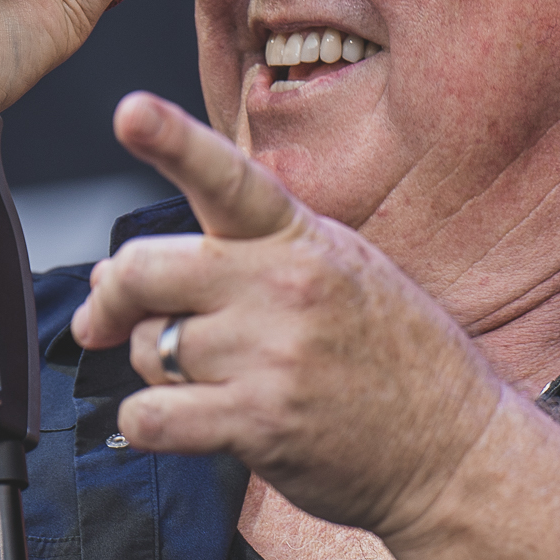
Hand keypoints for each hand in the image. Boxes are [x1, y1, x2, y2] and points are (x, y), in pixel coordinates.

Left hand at [70, 92, 503, 536]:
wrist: (455, 448)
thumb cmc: (393, 357)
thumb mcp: (338, 268)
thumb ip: (235, 259)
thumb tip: (110, 275)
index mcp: (300, 236)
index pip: (226, 176)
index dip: (171, 140)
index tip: (130, 112)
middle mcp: (283, 285)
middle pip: (143, 268)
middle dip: (113, 298)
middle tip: (104, 320)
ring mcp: (271, 354)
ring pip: (147, 347)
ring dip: (155, 368)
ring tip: (208, 378)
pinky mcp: (260, 423)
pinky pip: (151, 417)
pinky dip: (147, 423)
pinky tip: (180, 421)